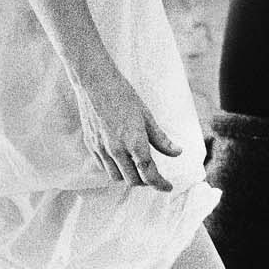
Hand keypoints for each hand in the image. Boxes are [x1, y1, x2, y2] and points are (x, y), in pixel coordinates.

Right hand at [73, 69, 180, 190]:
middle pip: (133, 180)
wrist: (95, 82)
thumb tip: (178, 152)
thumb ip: (161, 139)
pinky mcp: (91, 145)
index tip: (168, 187)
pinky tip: (120, 159)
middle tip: (153, 175)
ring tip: (136, 168)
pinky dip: (113, 168)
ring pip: (116, 177)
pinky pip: (103, 166)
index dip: (160, 184)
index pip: (149, 174)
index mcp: (134, 142)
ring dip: (128, 176)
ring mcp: (101, 148)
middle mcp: (117, 150)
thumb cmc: (123, 95)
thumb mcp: (147, 116)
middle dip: (145, 182)